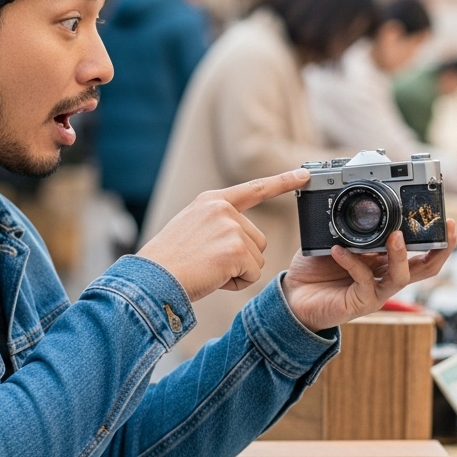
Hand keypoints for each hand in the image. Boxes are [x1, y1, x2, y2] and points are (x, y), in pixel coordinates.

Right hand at [138, 169, 309, 302]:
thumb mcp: (192, 229)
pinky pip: (252, 273)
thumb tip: (246, 240)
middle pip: (257, 240)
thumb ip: (219, 225)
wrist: (152, 278)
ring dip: (238, 271)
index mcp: (212, 202)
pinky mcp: (236, 249)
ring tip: (208, 269)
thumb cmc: (170, 262)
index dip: (282, 182)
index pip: (255, 189)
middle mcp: (223, 209)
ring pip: (256, 258)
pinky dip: (236, 282)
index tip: (305, 174)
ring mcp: (230, 227)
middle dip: (240, 258)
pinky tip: (214, 277)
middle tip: (208, 262)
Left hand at [283, 220, 456, 330]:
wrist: (294, 297)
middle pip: (426, 268)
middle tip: (447, 228)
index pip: (421, 252)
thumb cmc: (317, 268)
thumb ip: (353, 229)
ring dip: (401, 255)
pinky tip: (338, 250)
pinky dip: (352, 262)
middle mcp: (387, 277)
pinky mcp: (360, 302)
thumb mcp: (338, 241)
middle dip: (442, 249)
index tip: (447, 219)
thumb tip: (361, 206)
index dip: (439, 239)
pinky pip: (364, 280)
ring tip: (396, 236)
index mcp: (386, 261)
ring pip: (402, 276)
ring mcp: (376, 292)